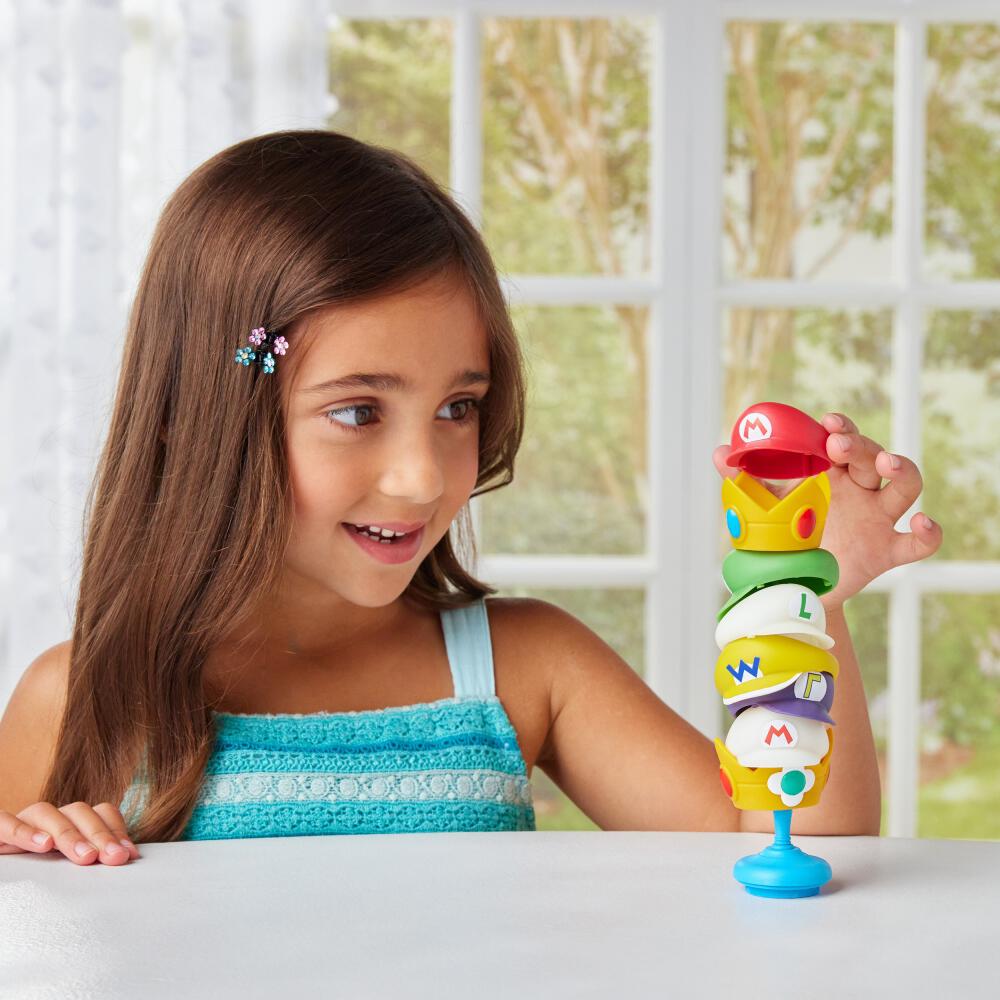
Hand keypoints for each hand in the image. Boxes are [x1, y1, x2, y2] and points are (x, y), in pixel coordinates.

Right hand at [0, 802, 140, 865]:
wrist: (3, 875)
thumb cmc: (33, 871)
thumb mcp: (65, 866)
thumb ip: (90, 859)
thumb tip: (126, 859)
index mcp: (70, 823)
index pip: (100, 812)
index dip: (116, 830)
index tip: (128, 854)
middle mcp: (49, 818)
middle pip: (79, 812)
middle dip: (100, 835)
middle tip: (113, 858)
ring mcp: (23, 822)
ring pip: (47, 812)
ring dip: (69, 833)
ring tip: (85, 856)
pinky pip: (5, 821)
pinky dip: (24, 831)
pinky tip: (42, 845)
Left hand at [713, 411, 942, 607]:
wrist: (793, 585)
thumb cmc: (784, 536)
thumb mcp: (762, 506)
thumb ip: (742, 479)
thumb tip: (720, 452)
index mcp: (830, 473)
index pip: (842, 440)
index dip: (841, 427)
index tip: (827, 423)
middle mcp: (860, 489)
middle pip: (872, 457)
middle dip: (859, 445)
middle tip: (837, 445)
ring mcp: (878, 518)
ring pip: (905, 487)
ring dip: (901, 471)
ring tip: (888, 464)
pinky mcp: (887, 551)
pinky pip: (918, 543)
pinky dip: (928, 532)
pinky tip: (923, 523)